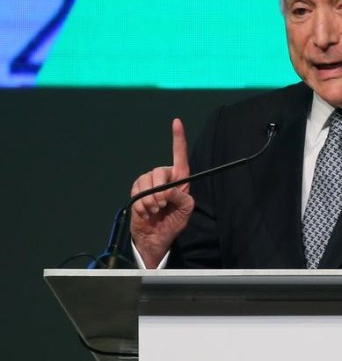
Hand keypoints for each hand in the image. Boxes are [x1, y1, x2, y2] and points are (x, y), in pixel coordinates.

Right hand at [130, 118, 194, 267]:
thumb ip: (181, 197)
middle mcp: (164, 178)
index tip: (176, 122)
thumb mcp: (185, 210)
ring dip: (150, 199)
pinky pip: (137, 192)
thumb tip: (168, 189)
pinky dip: (141, 205)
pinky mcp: (137, 192)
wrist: (155, 238)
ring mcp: (149, 185)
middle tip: (162, 205)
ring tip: (155, 211)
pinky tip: (147, 213)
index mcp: (180, 180)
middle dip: (160, 189)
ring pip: (146, 180)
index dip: (178, 139)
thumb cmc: (173, 223)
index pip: (180, 156)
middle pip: (159, 171)